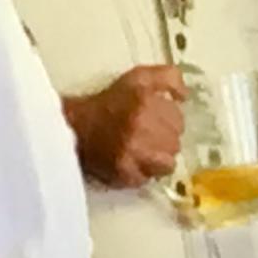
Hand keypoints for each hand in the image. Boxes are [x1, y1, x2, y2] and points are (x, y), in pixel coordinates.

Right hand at [63, 65, 186, 187]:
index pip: (179, 120)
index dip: (169, 122)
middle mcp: (141, 126)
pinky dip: (142, 174)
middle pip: (175, 143)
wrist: (72, 125)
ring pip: (167, 164)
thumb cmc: (109, 101)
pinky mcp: (122, 172)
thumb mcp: (139, 77)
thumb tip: (185, 96)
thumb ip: (169, 77)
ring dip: (158, 160)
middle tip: (147, 137)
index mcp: (146, 101)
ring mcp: (132, 152)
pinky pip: (147, 179)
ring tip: (143, 153)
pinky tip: (132, 164)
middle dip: (164, 141)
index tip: (156, 121)